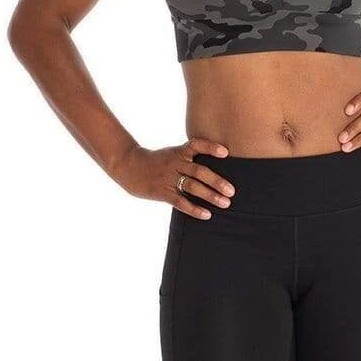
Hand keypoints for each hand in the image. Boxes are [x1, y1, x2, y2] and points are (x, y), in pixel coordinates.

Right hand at [110, 138, 236, 219]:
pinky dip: (194, 209)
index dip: (211, 148)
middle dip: (217, 181)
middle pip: (199, 171)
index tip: (226, 153)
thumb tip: (214, 170)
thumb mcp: (171, 154)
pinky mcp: (161, 192)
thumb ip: (189, 159)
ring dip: (210, 196)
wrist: (128, 166)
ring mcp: (168, 178)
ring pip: (192, 187)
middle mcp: (174, 163)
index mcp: (178, 152)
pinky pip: (180, 201)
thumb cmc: (155, 161)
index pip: (196, 145)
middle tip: (232, 191)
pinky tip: (207, 214)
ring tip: (225, 203)